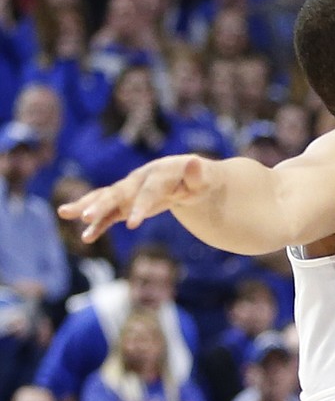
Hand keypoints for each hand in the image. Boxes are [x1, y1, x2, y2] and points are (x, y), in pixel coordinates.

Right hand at [59, 153, 206, 242]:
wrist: (190, 177)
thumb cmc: (199, 181)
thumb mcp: (204, 180)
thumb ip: (197, 176)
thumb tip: (194, 163)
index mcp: (158, 174)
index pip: (149, 192)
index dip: (141, 207)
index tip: (132, 225)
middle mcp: (139, 179)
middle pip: (117, 192)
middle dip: (101, 205)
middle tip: (85, 216)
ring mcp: (130, 190)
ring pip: (105, 197)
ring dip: (86, 206)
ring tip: (64, 213)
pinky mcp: (126, 202)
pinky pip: (109, 212)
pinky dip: (97, 224)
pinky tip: (86, 238)